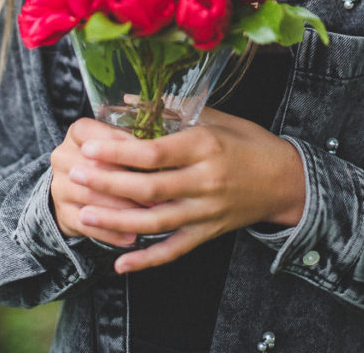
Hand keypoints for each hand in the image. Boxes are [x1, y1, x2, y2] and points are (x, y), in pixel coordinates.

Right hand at [51, 118, 146, 247]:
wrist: (77, 188)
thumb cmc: (108, 160)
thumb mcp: (116, 145)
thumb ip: (131, 147)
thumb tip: (160, 158)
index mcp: (77, 133)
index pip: (95, 136)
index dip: (120, 146)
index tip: (149, 158)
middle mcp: (63, 156)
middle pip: (94, 169)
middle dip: (127, 184)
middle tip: (156, 196)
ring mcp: (59, 186)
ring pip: (92, 198)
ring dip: (122, 210)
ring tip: (148, 218)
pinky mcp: (62, 213)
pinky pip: (86, 225)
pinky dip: (110, 233)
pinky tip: (130, 237)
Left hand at [64, 108, 306, 273]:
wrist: (287, 180)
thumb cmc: (249, 142)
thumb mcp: (217, 117)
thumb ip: (174, 109)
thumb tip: (130, 100)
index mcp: (204, 145)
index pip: (154, 152)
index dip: (118, 152)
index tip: (89, 147)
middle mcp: (204, 180)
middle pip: (147, 187)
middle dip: (107, 183)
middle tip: (75, 176)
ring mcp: (206, 211)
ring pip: (155, 222)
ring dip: (117, 220)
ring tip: (84, 213)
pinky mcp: (209, 233)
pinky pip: (174, 250)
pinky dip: (146, 261)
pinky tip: (119, 263)